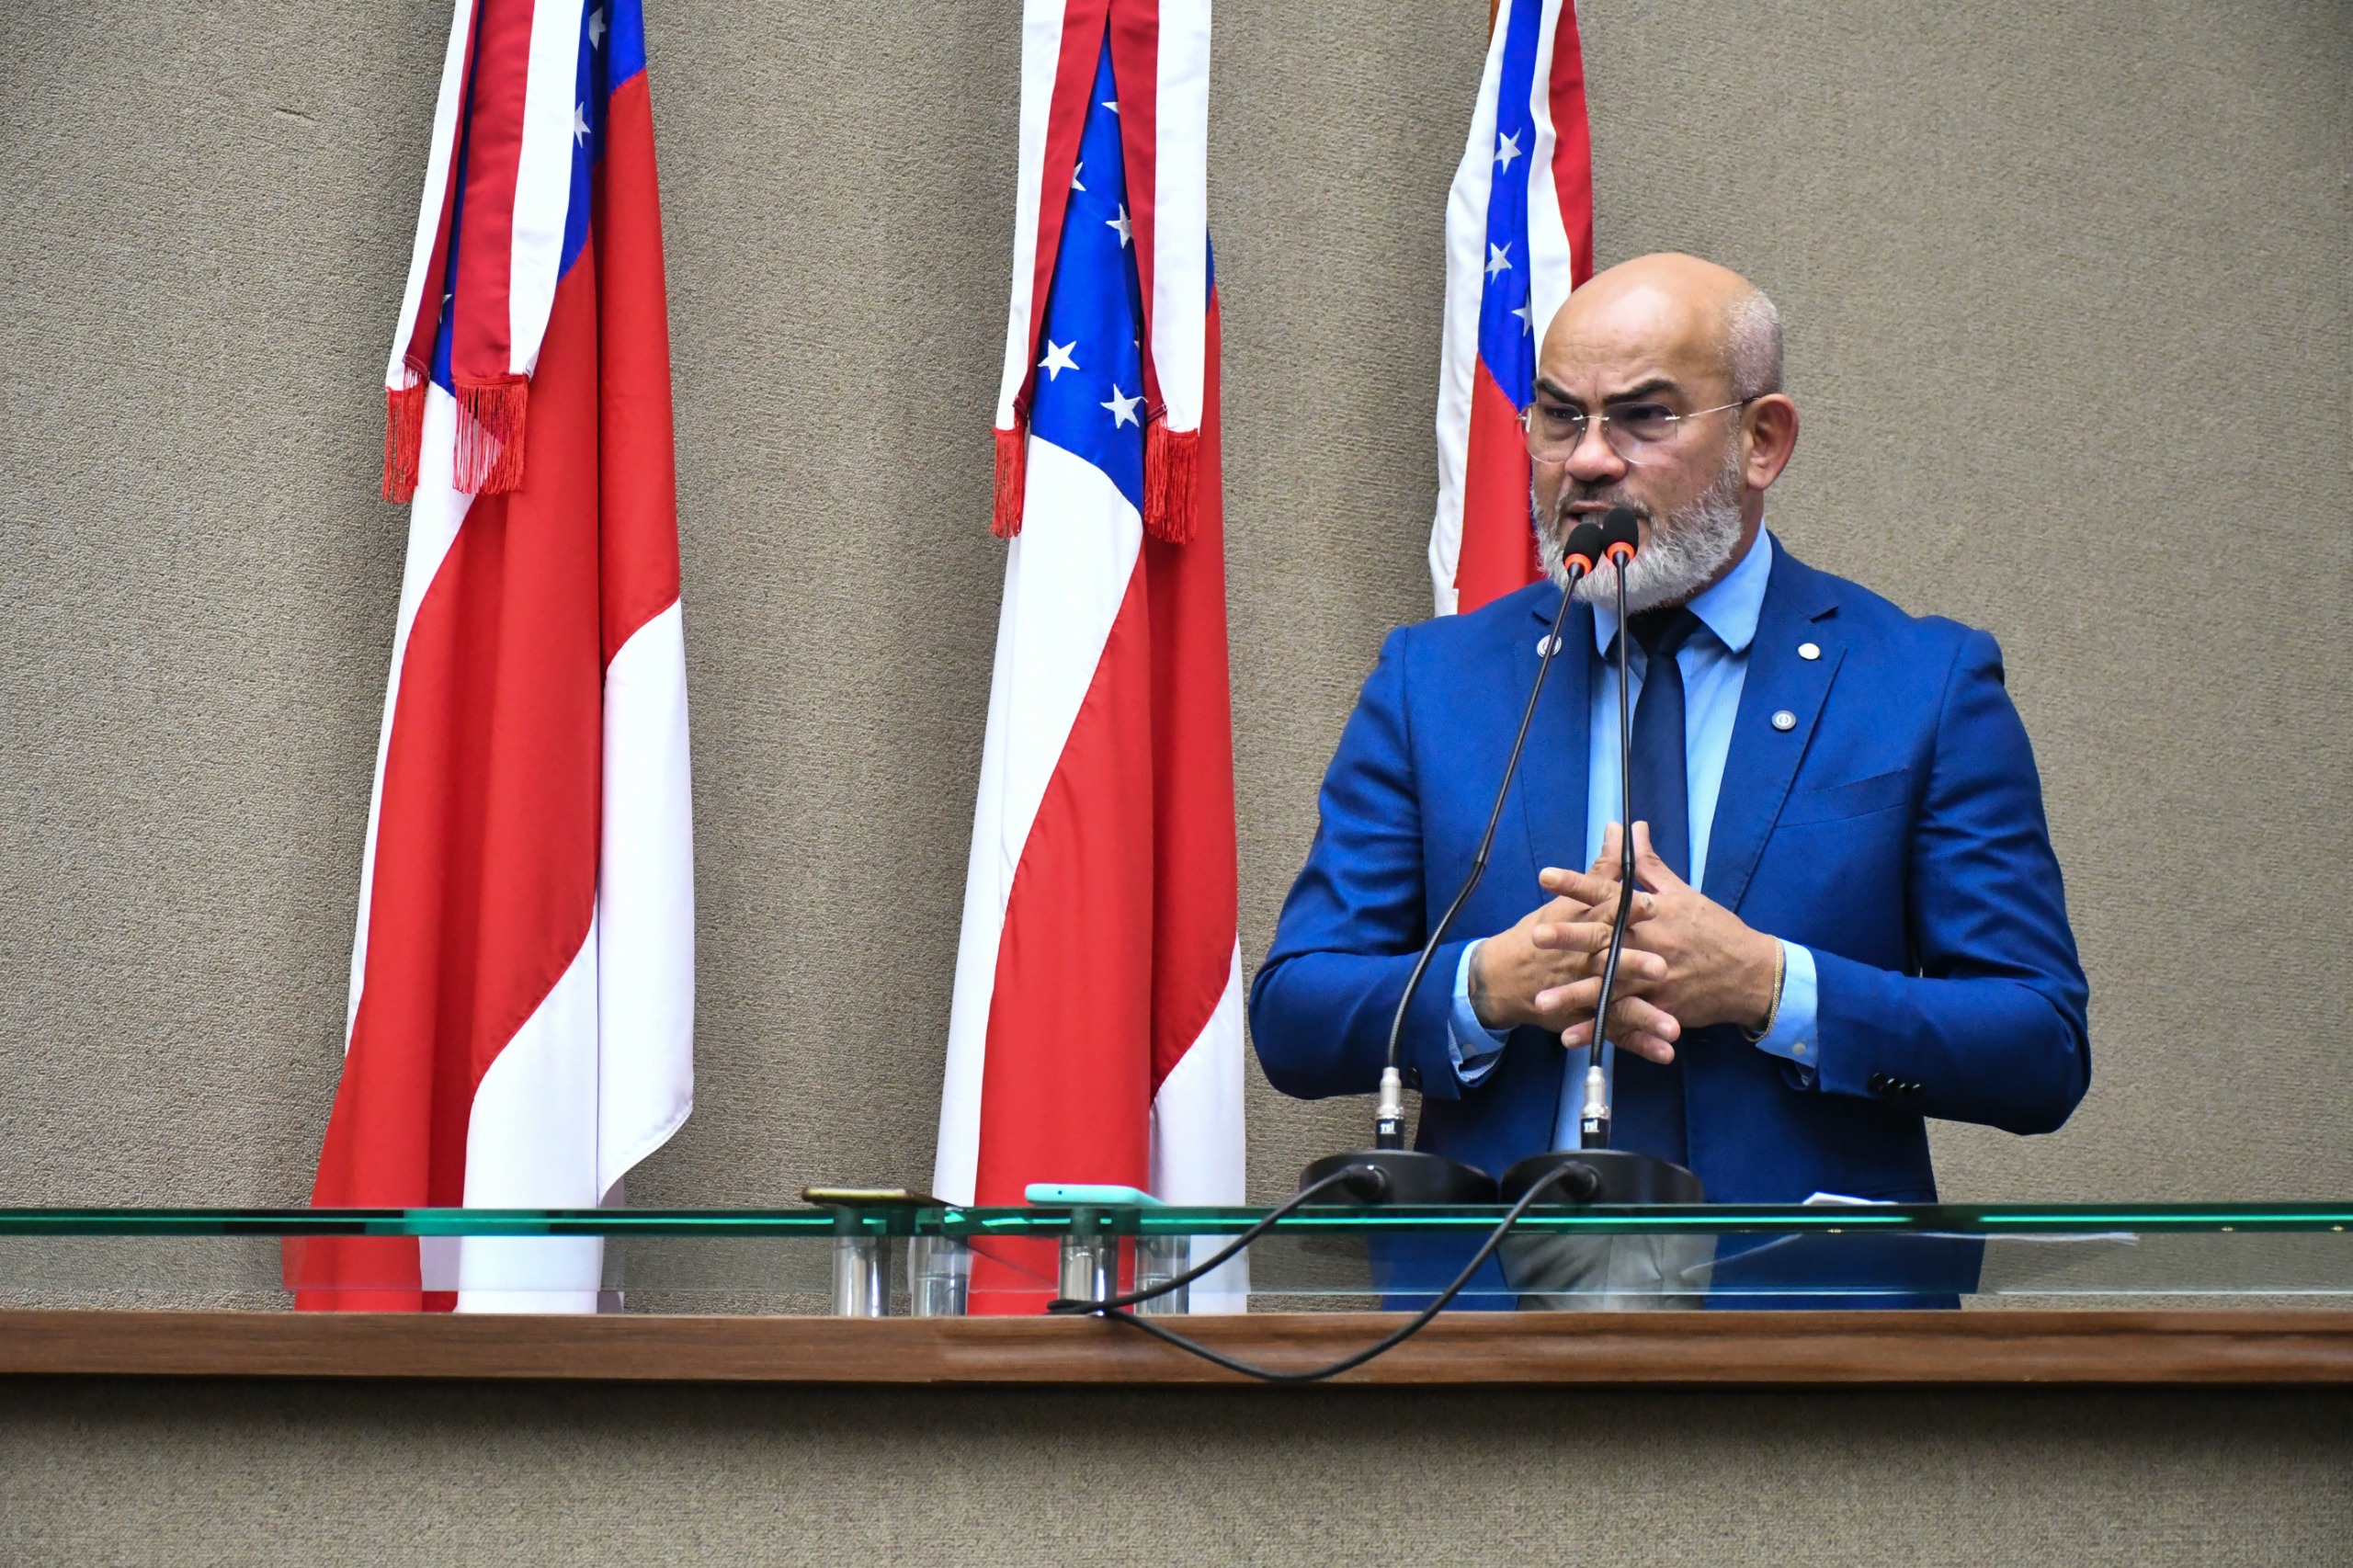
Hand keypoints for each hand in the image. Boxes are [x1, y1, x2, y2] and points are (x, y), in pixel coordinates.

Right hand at [1467, 825, 1672, 1058]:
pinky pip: (1614, 1034)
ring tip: (1673, 1028)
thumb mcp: (1567, 900)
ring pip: (1615, 1005)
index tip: (1652, 904)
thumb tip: (1620, 829)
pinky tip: (1665, 1054)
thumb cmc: (1538, 935)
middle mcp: (1582, 962)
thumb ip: (1601, 869)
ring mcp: (1583, 994)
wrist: (1501, 978)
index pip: (1603, 915)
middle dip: (1633, 966)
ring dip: (1644, 1017)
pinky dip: (1640, 1045)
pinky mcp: (1585, 1018)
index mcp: (1580, 929)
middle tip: (1661, 968)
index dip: (1627, 910)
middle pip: (1608, 962)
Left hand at [1555, 821, 1780, 1056]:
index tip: (1545, 876)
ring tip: (1540, 999)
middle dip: (1569, 938)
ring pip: (1609, 986)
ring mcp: (1655, 978)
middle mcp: (1650, 943)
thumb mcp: (1683, 893)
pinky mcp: (1661, 1007)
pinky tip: (1570, 1037)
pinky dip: (1598, 1029)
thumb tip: (1631, 829)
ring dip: (1574, 994)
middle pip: (1605, 939)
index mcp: (1652, 912)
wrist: (1752, 974)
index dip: (1577, 883)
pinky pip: (1624, 1021)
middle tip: (1535, 935)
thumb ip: (1650, 867)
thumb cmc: (1715, 930)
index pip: (1610, 893)